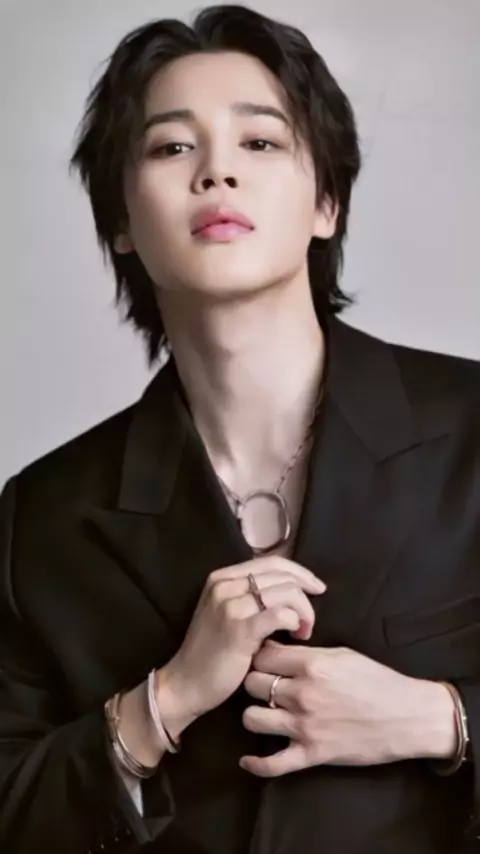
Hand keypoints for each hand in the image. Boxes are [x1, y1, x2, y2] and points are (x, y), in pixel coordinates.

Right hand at [159, 557, 325, 723]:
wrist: (186, 683)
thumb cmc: (211, 652)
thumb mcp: (226, 612)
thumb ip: (251, 596)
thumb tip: (291, 586)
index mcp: (222, 577)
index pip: (272, 561)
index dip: (300, 572)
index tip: (317, 588)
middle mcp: (225, 585)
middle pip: (282, 574)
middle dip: (306, 594)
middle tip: (310, 620)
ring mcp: (230, 605)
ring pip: (286, 592)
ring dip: (304, 612)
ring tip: (303, 632)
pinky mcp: (239, 628)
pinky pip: (281, 614)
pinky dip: (295, 622)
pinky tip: (295, 635)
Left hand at [240, 641, 456, 776]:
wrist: (408, 716)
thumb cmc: (378, 680)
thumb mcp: (342, 654)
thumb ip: (307, 653)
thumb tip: (273, 648)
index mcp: (312, 664)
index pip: (263, 656)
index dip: (260, 656)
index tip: (264, 661)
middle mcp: (302, 694)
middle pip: (253, 683)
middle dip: (255, 682)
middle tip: (265, 685)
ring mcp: (305, 726)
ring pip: (252, 718)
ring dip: (255, 714)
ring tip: (266, 713)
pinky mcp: (312, 754)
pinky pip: (272, 764)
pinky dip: (256, 764)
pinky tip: (247, 760)